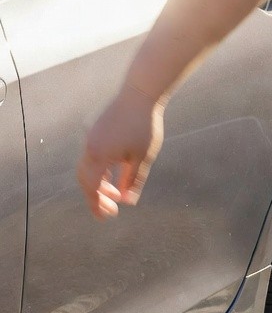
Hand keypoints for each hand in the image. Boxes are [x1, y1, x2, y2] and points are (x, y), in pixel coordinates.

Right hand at [77, 86, 164, 220]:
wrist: (140, 94)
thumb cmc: (144, 126)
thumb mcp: (143, 157)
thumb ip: (133, 180)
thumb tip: (127, 201)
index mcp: (99, 156)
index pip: (92, 188)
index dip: (97, 205)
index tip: (105, 218)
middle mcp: (90, 148)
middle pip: (85, 180)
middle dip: (96, 197)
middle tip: (111, 211)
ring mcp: (90, 139)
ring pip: (88, 169)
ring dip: (99, 184)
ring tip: (116, 195)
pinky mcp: (95, 132)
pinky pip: (92, 158)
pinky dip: (100, 171)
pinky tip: (115, 176)